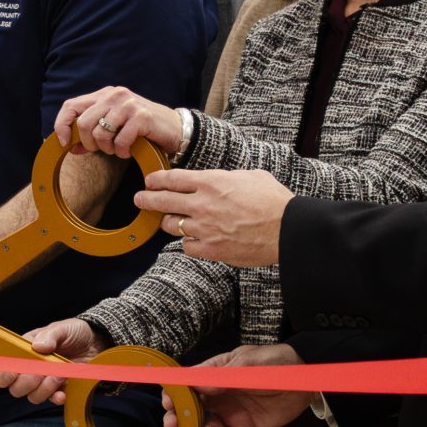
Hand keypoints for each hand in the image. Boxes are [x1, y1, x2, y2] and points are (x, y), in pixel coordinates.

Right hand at [0, 318, 101, 403]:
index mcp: (23, 353)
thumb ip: (49, 335)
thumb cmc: (73, 333)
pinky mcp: (59, 390)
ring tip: (58, 374)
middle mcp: (29, 370)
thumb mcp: (61, 328)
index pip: (1, 371)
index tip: (13, 373)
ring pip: (32, 397)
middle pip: (15, 388)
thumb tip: (38, 346)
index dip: (3, 375)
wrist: (95, 342)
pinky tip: (63, 390)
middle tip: (41, 371)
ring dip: (44, 388)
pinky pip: (52, 400)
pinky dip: (57, 397)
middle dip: (27, 382)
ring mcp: (43, 382)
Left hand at [54, 87, 183, 157]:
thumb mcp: (113, 127)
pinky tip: (130, 150)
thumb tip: (70, 146)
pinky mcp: (141, 116)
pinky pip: (120, 141)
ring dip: (108, 149)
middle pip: (83, 123)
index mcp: (104, 95)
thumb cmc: (141, 129)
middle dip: (90, 144)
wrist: (175, 128)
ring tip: (119, 149)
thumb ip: (92, 133)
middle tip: (103, 149)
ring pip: (100, 133)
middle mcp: (114, 95)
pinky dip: (123, 152)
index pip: (71, 105)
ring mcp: (128, 104)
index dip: (62, 125)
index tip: (65, 143)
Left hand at [135, 168, 292, 267]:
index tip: (150, 181)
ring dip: (169, 222)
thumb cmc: (273, 201)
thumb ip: (226, 177)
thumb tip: (217, 180)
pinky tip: (195, 239)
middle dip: (146, 199)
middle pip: (162, 201)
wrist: (287, 229)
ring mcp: (204, 229)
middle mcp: (202, 204)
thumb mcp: (250, 176)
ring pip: (171, 225)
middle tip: (140, 199)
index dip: (157, 179)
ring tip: (170, 220)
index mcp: (211, 182)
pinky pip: (187, 247)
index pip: (172, 178)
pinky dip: (188, 243)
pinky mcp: (210, 250)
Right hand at [176, 344, 311, 426]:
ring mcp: (230, 413)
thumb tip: (198, 384)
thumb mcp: (249, 362)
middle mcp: (218, 395)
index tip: (169, 404)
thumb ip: (224, 375)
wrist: (306, 379)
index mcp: (215, 374)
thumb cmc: (277, 362)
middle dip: (179, 420)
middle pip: (190, 410)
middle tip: (175, 426)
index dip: (174, 395)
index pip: (187, 384)